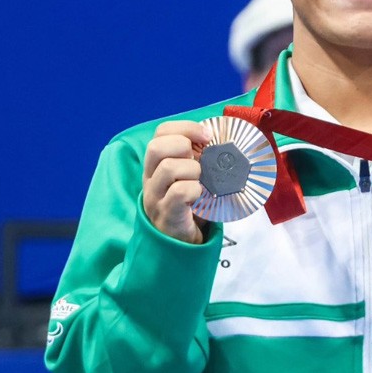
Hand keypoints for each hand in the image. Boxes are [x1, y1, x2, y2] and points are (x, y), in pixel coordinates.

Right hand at [142, 121, 211, 244]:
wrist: (180, 244)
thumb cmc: (189, 205)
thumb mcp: (190, 176)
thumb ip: (198, 157)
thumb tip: (221, 135)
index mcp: (156, 164)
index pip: (160, 133)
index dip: (185, 127)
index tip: (207, 135)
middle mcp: (150, 179)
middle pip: (156, 147)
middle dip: (184, 145)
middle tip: (200, 160)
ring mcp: (155, 197)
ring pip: (169, 168)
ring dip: (193, 170)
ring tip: (200, 181)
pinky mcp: (166, 214)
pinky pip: (179, 192)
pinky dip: (194, 189)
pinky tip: (199, 196)